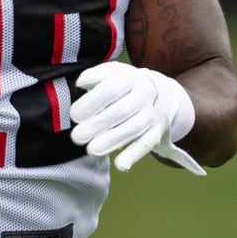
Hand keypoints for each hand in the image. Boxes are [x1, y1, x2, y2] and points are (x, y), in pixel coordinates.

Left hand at [69, 61, 204, 174]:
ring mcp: (152, 114)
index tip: (74, 116)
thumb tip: (81, 84)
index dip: (91, 103)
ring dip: (112, 141)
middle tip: (77, 137)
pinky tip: (120, 165)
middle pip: (121, 110)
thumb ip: (94, 76)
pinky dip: (134, 155)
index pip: (110, 90)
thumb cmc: (124, 84)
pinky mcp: (157, 131)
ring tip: (91, 150)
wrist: (161, 93)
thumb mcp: (111, 72)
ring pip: (134, 128)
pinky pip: (147, 143)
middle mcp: (144, 95)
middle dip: (97, 125)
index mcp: (131, 77)